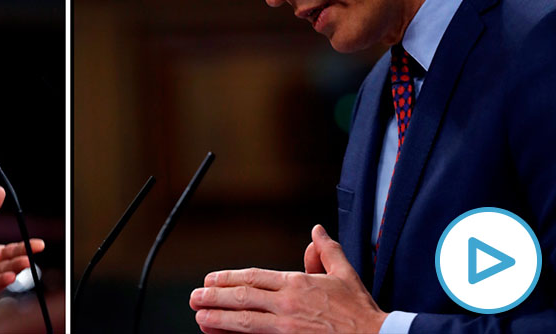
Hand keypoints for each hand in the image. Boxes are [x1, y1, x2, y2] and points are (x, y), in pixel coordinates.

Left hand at [190, 225, 385, 332]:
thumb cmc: (360, 311)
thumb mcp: (345, 274)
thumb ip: (327, 252)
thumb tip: (317, 231)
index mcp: (298, 283)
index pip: (254, 277)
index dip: (229, 278)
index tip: (211, 279)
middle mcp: (288, 304)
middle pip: (243, 297)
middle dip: (215, 296)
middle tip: (194, 297)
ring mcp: (287, 327)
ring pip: (245, 321)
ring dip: (218, 317)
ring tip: (199, 316)